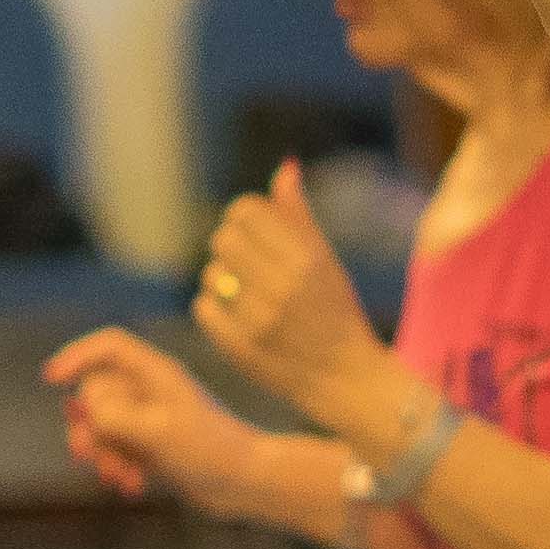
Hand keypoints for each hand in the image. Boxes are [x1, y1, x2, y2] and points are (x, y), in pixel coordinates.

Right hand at [41, 325, 255, 505]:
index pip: (109, 347)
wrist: (247, 485)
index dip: (77, 356)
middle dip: (92, 429)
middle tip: (96, 458)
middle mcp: (151, 392)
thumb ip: (116, 417)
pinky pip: (117, 450)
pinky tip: (131, 487)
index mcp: (157, 374)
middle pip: (96, 395)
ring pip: (102, 427)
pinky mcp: (152, 447)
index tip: (51, 379)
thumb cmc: (212, 451)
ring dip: (103, 454)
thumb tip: (84, 409)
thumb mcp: (158, 432)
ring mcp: (150, 420)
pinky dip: (117, 467)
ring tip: (119, 478)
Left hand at [190, 166, 386, 426]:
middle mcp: (283, 286)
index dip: (242, 217)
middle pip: (223, 239)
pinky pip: (203, 308)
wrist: (346, 380)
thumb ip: (300, 216)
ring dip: (222, 280)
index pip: (246, 211)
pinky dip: (214, 309)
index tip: (252, 232)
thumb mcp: (327, 262)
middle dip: (230, 247)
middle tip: (245, 263)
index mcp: (306, 259)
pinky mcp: (240, 348)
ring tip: (244, 293)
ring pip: (212, 274)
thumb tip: (284, 168)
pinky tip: (235, 315)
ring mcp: (259, 320)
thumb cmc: (337, 313)